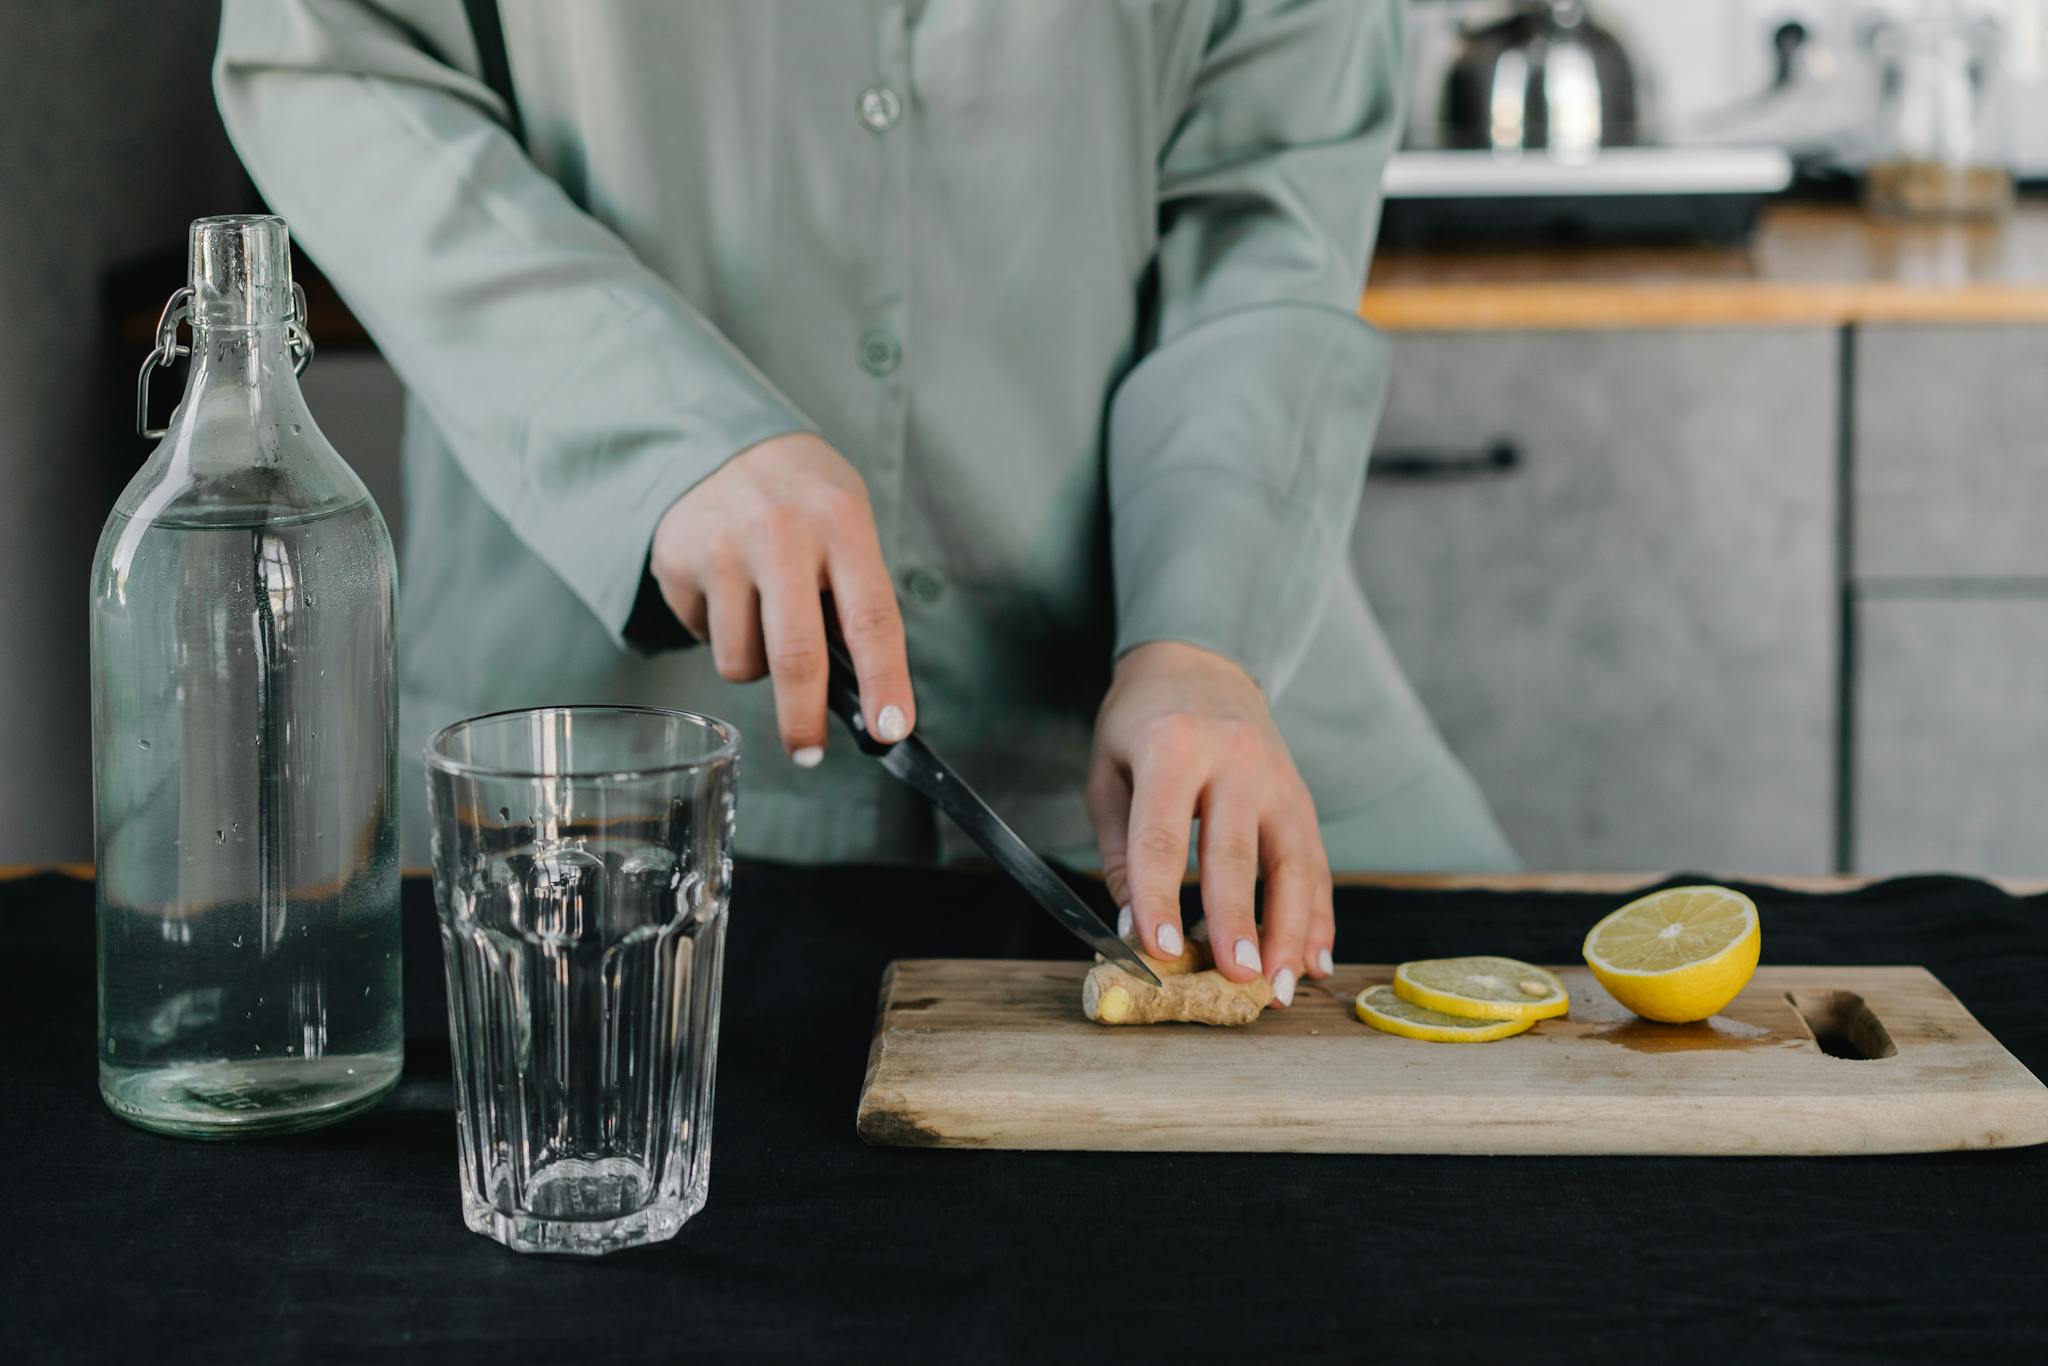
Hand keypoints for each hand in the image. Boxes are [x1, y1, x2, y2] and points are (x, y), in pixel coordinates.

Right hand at [650, 432, 913, 761]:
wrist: (718, 440)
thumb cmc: (801, 498)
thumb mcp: (845, 523)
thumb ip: (856, 596)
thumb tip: (867, 696)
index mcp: (841, 521)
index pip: (871, 618)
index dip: (885, 683)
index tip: (891, 730)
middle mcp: (779, 531)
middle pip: (796, 657)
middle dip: (804, 721)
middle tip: (808, 752)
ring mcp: (722, 547)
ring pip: (741, 661)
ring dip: (755, 664)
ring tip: (761, 615)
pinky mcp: (676, 561)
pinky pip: (702, 638)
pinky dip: (718, 633)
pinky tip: (724, 589)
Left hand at [1087, 641, 1332, 1006]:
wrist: (1199, 662)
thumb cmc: (1141, 722)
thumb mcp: (1108, 772)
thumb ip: (1121, 849)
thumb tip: (1134, 925)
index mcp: (1173, 748)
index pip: (1164, 835)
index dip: (1160, 896)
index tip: (1160, 950)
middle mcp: (1235, 759)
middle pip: (1238, 852)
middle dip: (1239, 922)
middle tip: (1237, 980)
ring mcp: (1278, 778)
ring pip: (1293, 863)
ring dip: (1292, 932)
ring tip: (1282, 987)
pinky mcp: (1301, 797)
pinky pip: (1315, 862)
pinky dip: (1318, 915)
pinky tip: (1315, 960)